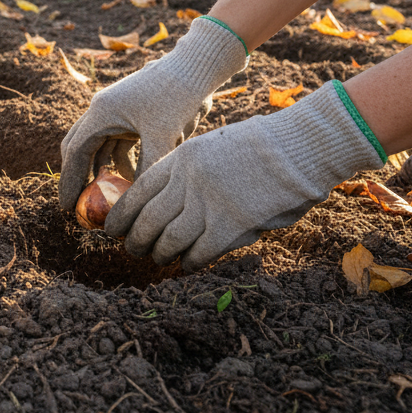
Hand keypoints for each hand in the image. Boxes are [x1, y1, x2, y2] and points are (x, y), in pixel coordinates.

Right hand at [58, 18, 246, 209]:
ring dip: (99, 170)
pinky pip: (116, 142)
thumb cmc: (178, 98)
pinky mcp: (130, 112)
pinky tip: (130, 178)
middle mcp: (102, 109)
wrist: (197, 67)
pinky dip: (119, 161)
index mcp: (102, 112)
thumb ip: (146, 172)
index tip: (68, 207)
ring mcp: (116, 110)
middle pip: (78, 148)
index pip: (75, 153)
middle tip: (78, 205)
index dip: (70, 182)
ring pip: (98, 146)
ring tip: (103, 197)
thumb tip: (134, 206)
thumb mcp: (163, 138)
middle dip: (78, 177)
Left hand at [102, 82, 383, 269]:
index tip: (112, 228)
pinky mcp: (230, 225)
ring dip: (159, 254)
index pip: (139, 191)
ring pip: (169, 239)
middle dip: (136, 239)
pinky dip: (190, 262)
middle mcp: (188, 181)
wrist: (299, 146)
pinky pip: (199, 252)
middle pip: (148, 219)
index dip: (122, 214)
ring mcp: (208, 204)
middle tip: (131, 250)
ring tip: (157, 260)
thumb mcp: (212, 147)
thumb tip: (168, 205)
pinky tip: (187, 266)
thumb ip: (188, 173)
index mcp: (181, 158)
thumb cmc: (260, 146)